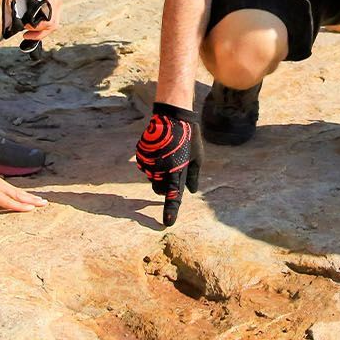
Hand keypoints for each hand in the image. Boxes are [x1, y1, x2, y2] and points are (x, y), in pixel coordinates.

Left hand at [0, 131, 48, 213]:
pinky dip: (18, 192)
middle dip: (31, 200)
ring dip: (27, 195)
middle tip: (45, 203)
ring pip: (15, 190)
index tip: (32, 210)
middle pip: (16, 194)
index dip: (18, 206)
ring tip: (39, 199)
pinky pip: (9, 187)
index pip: (6, 200)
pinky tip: (20, 194)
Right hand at [3, 0, 60, 49]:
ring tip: (27, 30)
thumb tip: (19, 16)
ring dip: (39, 31)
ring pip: (53, 25)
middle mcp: (57, 1)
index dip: (40, 31)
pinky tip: (30, 25)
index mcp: (53, 0)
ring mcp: (56, 0)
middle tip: (27, 36)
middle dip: (39, 34)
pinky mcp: (52, 0)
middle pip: (53, 25)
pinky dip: (41, 26)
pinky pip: (50, 20)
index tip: (27, 33)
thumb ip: (26, 5)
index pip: (51, 21)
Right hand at [134, 103, 200, 225]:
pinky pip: (145, 167)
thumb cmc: (189, 137)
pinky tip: (159, 151)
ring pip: (151, 179)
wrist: (172, 116)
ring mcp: (150, 162)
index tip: (167, 223)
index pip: (173, 196)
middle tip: (174, 169)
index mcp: (177, 171)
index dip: (170, 211)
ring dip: (158, 174)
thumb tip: (191, 192)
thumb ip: (193, 176)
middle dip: (165, 186)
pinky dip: (151, 164)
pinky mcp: (142, 155)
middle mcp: (161, 169)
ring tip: (168, 155)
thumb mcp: (198, 157)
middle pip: (159, 190)